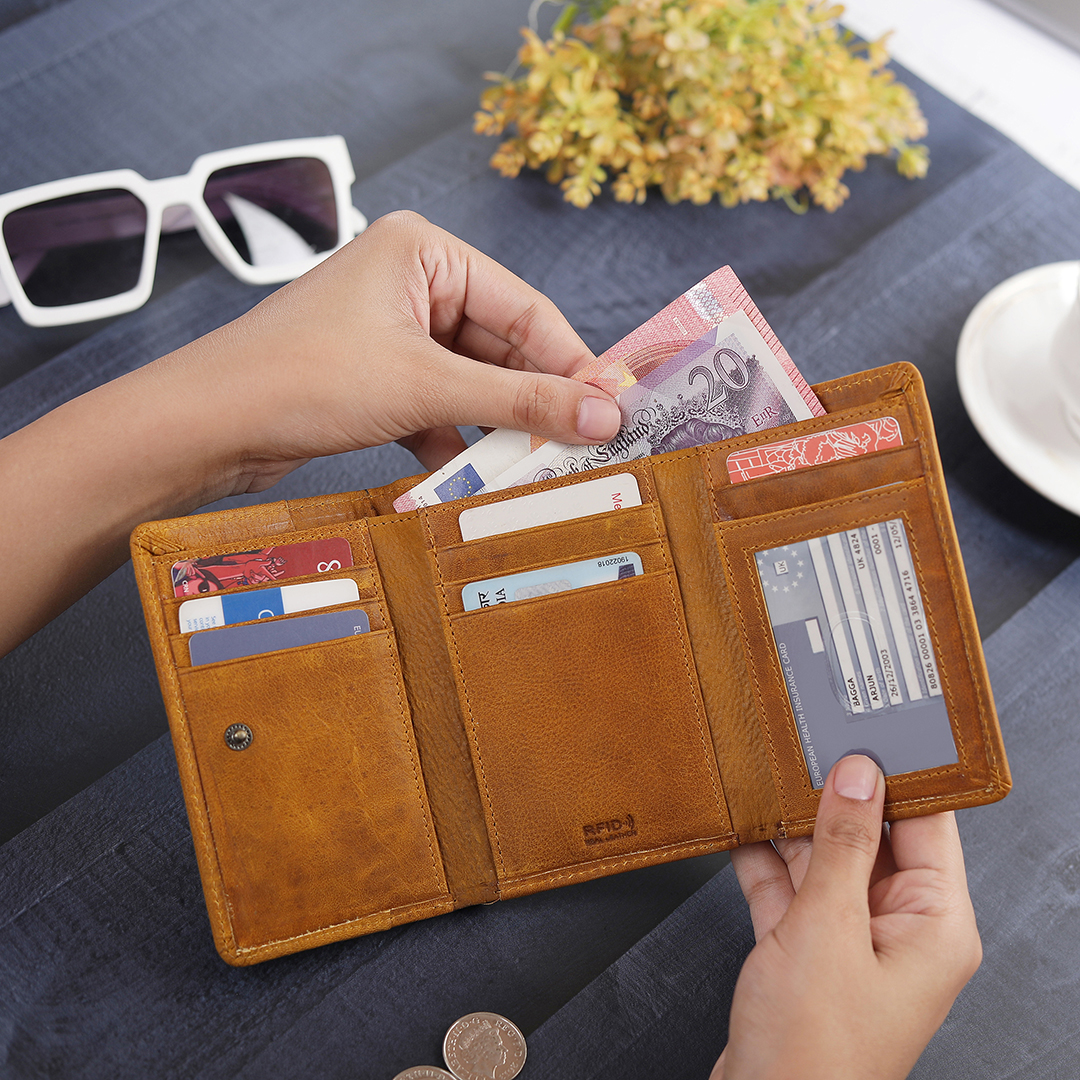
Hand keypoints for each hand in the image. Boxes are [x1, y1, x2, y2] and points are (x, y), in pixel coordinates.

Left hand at [0, 212, 620, 653]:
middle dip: (534, 401)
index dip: (573, 364)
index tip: (614, 411)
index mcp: (424, 252)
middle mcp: (410, 281)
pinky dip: (454, 438)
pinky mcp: (374, 374)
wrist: (204, 426)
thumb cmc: (303, 380)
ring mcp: (391, 330)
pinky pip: (438, 403)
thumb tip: (604, 415)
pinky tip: (470, 473)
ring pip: (471, 381)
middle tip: (583, 448)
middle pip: (501, 346)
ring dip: (497, 426)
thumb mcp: (425, 388)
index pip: (525, 310)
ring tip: (535, 467)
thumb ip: (519, 400)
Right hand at [710, 755, 980, 1079]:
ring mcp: (852, 939)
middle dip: (834, 796)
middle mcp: (900, 929)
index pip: (929, 824)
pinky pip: (792, 887)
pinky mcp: (810, 950)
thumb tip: (857, 775)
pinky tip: (743, 831)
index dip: (900, 774)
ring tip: (766, 781)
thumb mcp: (827, 928)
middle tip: (802, 748)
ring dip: (793, 827)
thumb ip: (841, 845)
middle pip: (874, 836)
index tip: (868, 730)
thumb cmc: (814, 1051)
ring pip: (827, 859)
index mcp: (936, 924)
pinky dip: (766, 861)